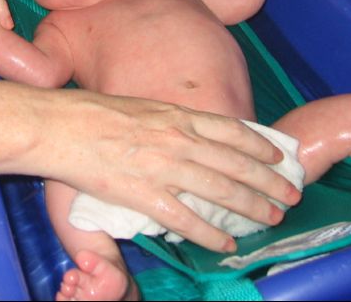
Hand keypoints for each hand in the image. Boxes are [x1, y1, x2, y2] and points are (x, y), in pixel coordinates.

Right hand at [36, 91, 301, 252]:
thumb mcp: (140, 107)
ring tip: (273, 217)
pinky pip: (187, 220)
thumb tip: (189, 135)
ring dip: (252, 206)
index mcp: (176, 115)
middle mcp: (179, 140)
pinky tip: (227, 243)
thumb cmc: (92, 113)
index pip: (233, 131)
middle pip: (237, 164)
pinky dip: (211, 234)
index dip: (261, 145)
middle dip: (269, 181)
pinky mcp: (145, 195)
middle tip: (291, 194)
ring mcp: (164, 169)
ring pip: (221, 191)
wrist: (59, 127)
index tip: (280, 156)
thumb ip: (169, 122)